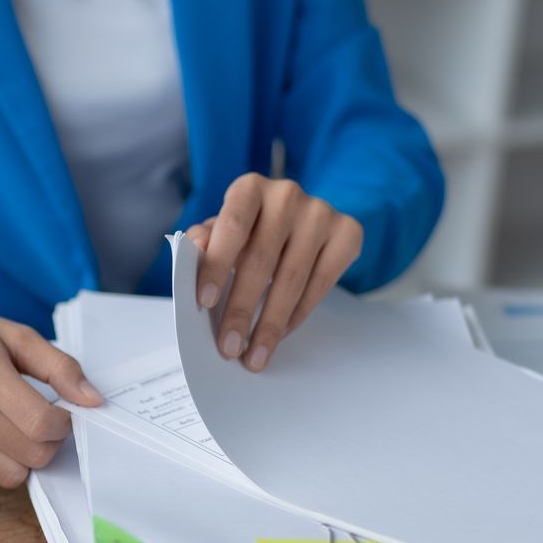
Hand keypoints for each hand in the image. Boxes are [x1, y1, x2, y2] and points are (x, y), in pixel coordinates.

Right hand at [0, 292, 101, 497]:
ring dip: (25, 461)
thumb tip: (94, 402)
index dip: (65, 424)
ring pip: (10, 477)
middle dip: (50, 443)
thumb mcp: (13, 334)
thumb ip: (58, 367)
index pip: (43, 424)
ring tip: (18, 435)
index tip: (60, 412)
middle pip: (32, 455)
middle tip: (42, 423)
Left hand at [185, 173, 362, 371]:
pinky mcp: (347, 233)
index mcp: (250, 188)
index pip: (232, 226)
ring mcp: (321, 213)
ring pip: (292, 278)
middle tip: (229, 346)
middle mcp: (287, 194)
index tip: (204, 303)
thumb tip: (194, 251)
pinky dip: (298, 314)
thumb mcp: (222, 232)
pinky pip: (321, 283)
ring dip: (271, 323)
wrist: (301, 220)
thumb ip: (205, 241)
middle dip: (242, 309)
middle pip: (261, 259)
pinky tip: (281, 334)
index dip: (217, 265)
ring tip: (255, 354)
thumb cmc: (252, 230)